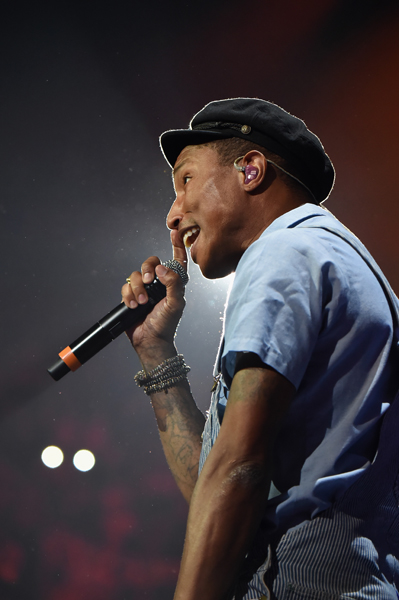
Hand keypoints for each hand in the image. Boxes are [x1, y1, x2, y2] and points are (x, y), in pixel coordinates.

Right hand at [121, 229, 187, 360]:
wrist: (150, 340)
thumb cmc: (166, 324)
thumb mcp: (176, 303)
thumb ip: (173, 283)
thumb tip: (161, 268)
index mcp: (174, 283)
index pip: (177, 261)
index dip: (177, 246)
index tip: (174, 234)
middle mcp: (159, 283)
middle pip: (151, 262)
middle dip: (147, 268)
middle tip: (148, 280)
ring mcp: (145, 289)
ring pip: (136, 275)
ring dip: (137, 288)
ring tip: (142, 302)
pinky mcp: (132, 296)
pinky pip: (126, 287)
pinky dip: (128, 296)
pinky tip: (133, 306)